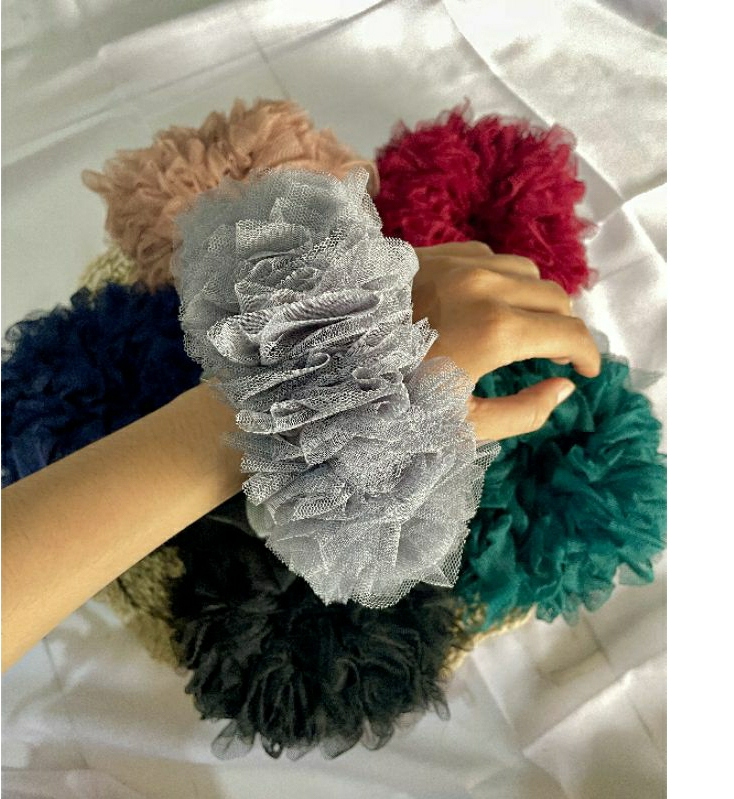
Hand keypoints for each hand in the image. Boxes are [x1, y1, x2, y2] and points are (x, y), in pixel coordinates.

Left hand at [412, 242, 600, 439]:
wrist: (330, 355)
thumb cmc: (393, 397)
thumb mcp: (460, 424)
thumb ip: (523, 412)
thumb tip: (563, 389)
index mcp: (497, 330)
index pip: (571, 334)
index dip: (589, 355)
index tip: (586, 371)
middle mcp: (487, 285)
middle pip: (556, 298)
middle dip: (565, 329)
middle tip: (554, 357)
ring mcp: (461, 262)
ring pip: (527, 272)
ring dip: (536, 301)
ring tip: (523, 329)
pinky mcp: (437, 252)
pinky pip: (492, 257)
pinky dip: (504, 280)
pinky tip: (486, 303)